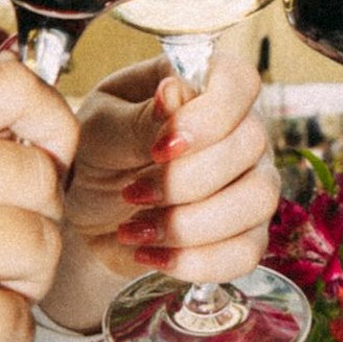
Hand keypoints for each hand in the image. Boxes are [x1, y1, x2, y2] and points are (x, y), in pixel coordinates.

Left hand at [48, 53, 280, 328]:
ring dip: (190, 223)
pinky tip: (151, 254)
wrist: (86, 211)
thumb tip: (175, 92)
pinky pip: (247, 251)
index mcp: (202, 87)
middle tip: (131, 193)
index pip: (239, 81)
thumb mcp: (100, 129)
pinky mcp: (245, 233)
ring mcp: (250, 182)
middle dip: (185, 180)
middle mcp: (239, 129)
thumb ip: (138, 118)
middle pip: (251, 144)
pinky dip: (195, 260)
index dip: (209, 115)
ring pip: (257, 200)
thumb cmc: (95, 154)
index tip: (161, 148)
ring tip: (136, 230)